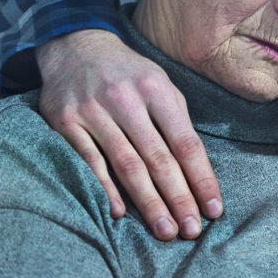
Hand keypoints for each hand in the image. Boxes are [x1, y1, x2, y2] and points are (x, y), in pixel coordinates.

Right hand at [35, 29, 222, 239]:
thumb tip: (198, 173)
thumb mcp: (161, 85)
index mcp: (157, 90)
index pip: (186, 143)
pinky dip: (104, 188)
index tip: (213, 209)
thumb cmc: (129, 75)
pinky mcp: (64, 121)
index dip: (202, 179)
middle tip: (191, 231)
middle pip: (158, 159)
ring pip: (126, 165)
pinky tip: (119, 213)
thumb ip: (178, 123)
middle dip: (178, 198)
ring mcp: (93, 110)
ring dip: (148, 202)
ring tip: (165, 230)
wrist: (76, 46)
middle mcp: (126, 99)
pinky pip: (88, 162)